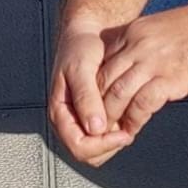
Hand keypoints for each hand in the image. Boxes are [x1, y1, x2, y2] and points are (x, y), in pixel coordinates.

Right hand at [48, 21, 134, 166]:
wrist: (86, 34)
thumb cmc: (79, 47)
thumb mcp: (81, 69)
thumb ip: (86, 98)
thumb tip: (95, 128)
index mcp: (60, 112)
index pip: (78, 145)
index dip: (101, 144)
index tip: (121, 133)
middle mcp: (69, 120)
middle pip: (88, 153)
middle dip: (108, 145)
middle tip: (127, 129)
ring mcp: (81, 119)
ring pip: (98, 150)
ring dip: (113, 141)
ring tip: (128, 121)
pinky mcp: (94, 115)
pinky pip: (105, 136)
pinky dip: (117, 131)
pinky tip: (126, 116)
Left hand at [95, 2, 187, 138]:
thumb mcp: (161, 28)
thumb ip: (143, 46)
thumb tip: (134, 69)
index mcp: (133, 31)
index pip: (101, 62)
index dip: (94, 86)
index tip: (95, 103)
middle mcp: (136, 45)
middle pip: (102, 79)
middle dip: (96, 105)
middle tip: (97, 123)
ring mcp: (151, 62)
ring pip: (116, 93)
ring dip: (111, 117)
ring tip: (112, 132)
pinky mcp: (169, 78)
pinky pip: (141, 104)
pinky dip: (133, 120)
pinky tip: (133, 130)